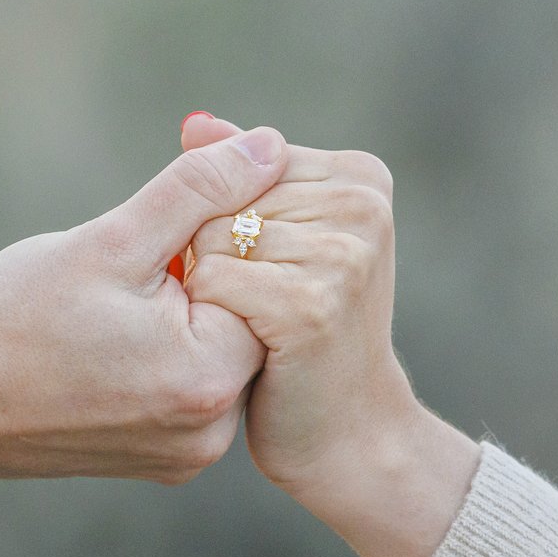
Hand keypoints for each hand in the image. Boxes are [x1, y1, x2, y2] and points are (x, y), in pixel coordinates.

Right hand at [0, 127, 286, 484]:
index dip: (217, 240)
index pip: (262, 284)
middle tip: (125, 270)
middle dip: (198, 278)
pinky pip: (184, 392)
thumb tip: (271, 146)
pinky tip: (103, 341)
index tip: (156, 233)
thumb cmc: (10, 316)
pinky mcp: (158, 463)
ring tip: (107, 308)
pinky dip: (160, 356)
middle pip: (242, 324)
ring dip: (179, 316)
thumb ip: (199, 190)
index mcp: (208, 380)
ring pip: (212, 356)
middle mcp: (210, 435)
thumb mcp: (111, 240)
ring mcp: (183, 457)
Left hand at [181, 116, 479, 556]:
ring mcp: (343, 254)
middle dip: (220, 253)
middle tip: (263, 306)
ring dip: (212, 288)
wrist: (347, 431)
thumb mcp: (281, 242)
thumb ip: (239, 178)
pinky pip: (213, 280)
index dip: (229, 222)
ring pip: (211, 235)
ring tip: (256, 325)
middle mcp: (362, 204)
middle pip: (224, 196)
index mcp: (361, 176)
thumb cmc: (300, 334)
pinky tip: (246, 344)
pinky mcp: (312, 304)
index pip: (241, 162)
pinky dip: (210, 317)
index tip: (273, 271)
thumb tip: (195, 124)